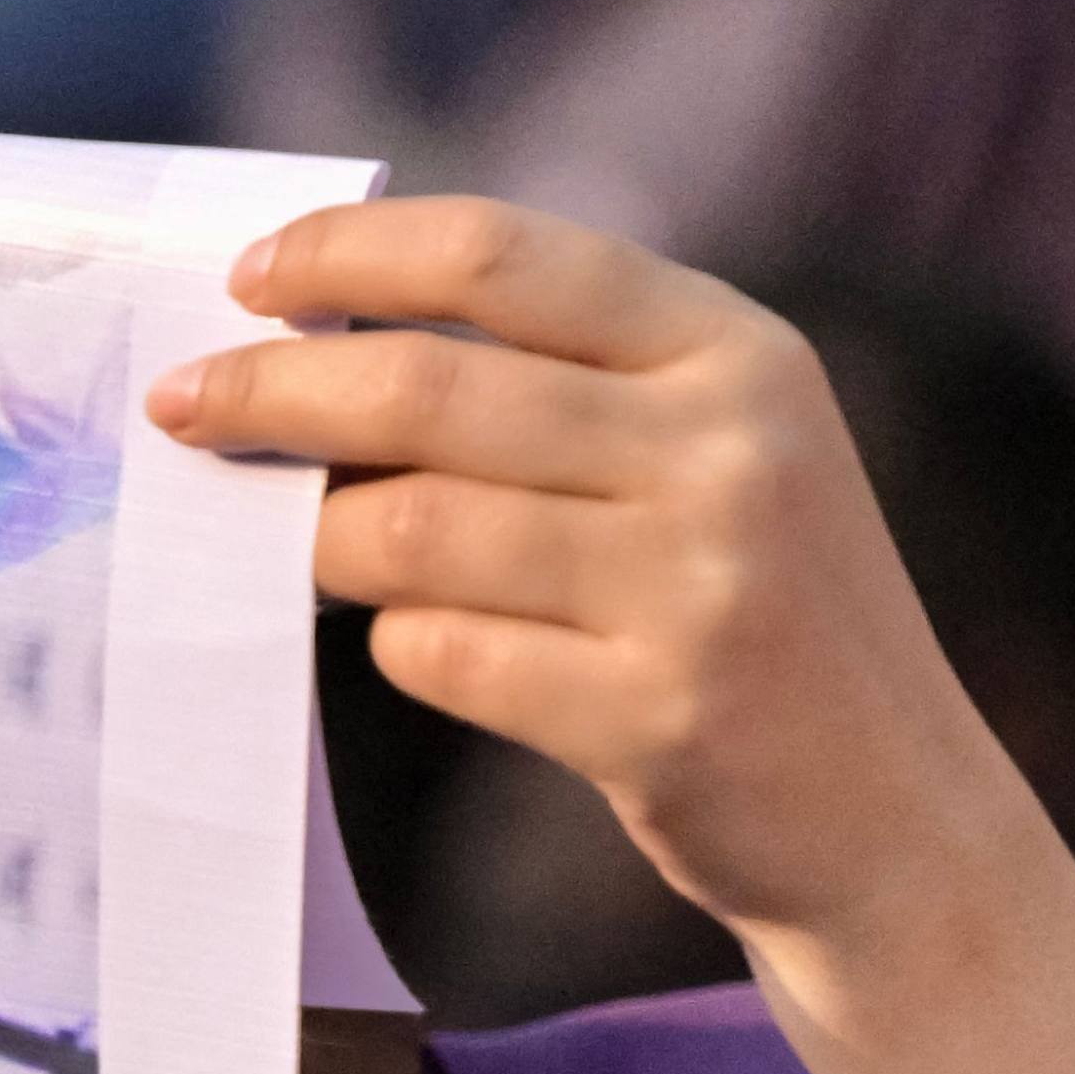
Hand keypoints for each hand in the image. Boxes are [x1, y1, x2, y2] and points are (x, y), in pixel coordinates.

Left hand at [149, 196, 1042, 965]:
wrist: (894, 820)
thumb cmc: (759, 615)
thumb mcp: (718, 454)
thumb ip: (568, 385)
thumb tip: (319, 346)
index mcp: (736, 351)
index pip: (504, 254)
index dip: (351, 253)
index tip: (246, 279)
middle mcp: (728, 450)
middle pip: (430, 387)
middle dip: (275, 392)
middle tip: (180, 408)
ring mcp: (698, 585)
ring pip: (414, 528)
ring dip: (323, 539)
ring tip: (299, 550)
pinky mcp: (654, 714)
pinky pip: (444, 654)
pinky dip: (402, 644)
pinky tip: (423, 644)